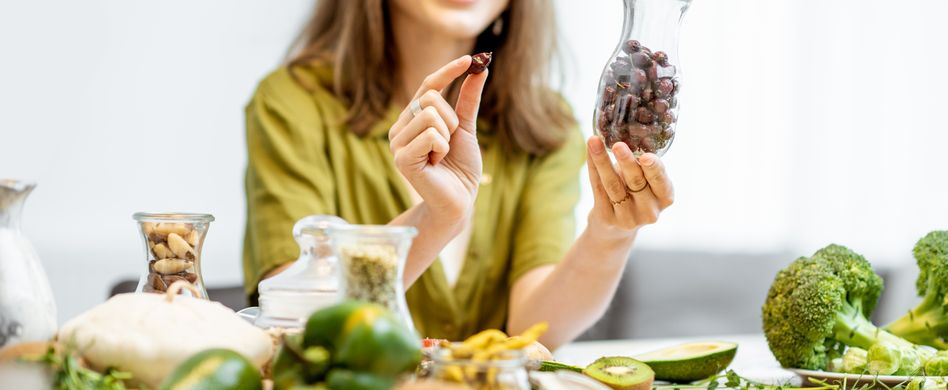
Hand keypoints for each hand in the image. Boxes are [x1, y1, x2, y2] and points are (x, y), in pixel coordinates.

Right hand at [389, 55, 487, 218]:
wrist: (460, 200)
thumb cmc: (460, 168)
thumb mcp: (466, 128)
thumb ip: (468, 99)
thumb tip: (479, 68)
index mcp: (412, 119)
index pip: (427, 86)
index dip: (448, 72)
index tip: (469, 60)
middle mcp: (400, 128)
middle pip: (431, 98)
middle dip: (451, 120)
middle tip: (448, 145)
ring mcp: (397, 143)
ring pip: (431, 114)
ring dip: (447, 136)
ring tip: (441, 156)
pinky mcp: (401, 158)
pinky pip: (430, 134)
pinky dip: (442, 149)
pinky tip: (436, 164)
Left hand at [585, 136, 673, 239]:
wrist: (616, 229)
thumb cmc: (634, 195)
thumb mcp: (646, 182)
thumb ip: (642, 164)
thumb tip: (626, 130)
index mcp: (665, 198)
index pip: (661, 182)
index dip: (654, 169)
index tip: (646, 156)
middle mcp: (649, 211)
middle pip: (636, 182)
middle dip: (626, 162)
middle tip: (618, 145)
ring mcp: (628, 218)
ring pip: (613, 185)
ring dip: (602, 161)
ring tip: (594, 142)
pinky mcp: (608, 218)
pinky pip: (598, 188)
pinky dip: (593, 167)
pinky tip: (589, 152)